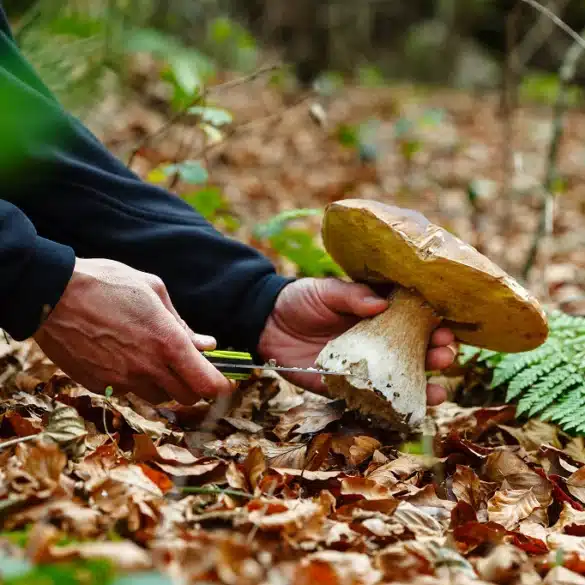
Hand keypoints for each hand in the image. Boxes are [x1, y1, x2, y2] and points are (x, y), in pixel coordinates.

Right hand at [34, 258, 232, 403]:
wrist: (52, 294)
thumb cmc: (107, 283)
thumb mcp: (153, 290)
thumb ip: (183, 323)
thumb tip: (206, 344)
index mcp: (167, 343)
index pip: (207, 384)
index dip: (221, 387)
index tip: (226, 383)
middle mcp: (147, 367)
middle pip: (187, 397)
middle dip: (195, 385)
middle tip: (190, 367)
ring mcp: (122, 380)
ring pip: (158, 398)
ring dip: (165, 385)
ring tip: (154, 358)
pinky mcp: (99, 385)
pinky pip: (128, 392)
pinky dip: (135, 381)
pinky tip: (124, 357)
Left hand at [257, 278, 456, 403]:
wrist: (266, 323)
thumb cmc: (301, 300)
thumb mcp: (326, 291)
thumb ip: (351, 295)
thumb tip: (381, 303)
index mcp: (376, 315)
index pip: (412, 320)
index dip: (432, 325)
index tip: (445, 328)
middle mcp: (375, 343)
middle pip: (414, 352)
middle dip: (435, 355)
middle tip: (444, 355)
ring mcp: (362, 367)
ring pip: (399, 380)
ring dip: (422, 387)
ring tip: (438, 391)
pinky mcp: (343, 387)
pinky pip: (370, 400)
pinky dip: (389, 408)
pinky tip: (408, 411)